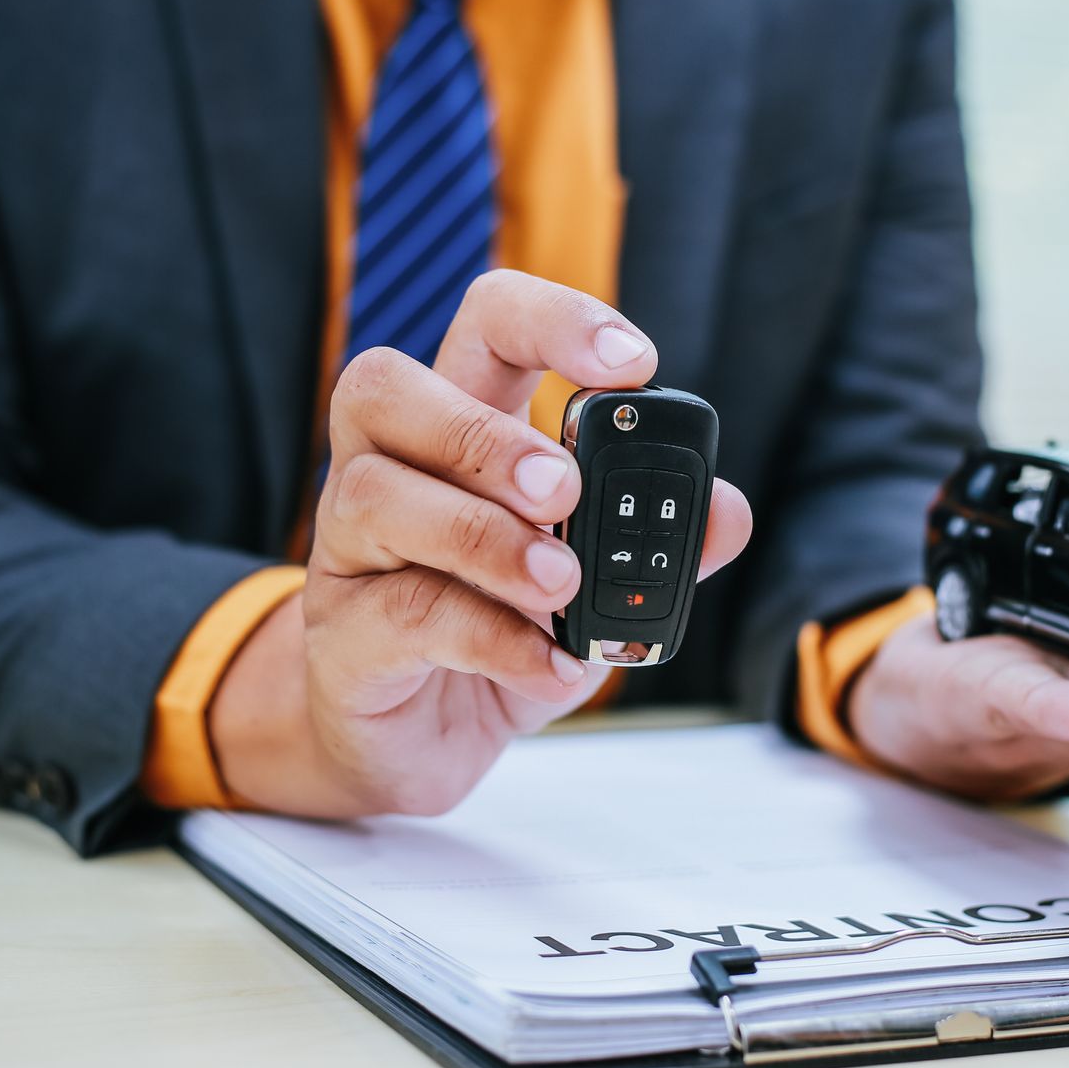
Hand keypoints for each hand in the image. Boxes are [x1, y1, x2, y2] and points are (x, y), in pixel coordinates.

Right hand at [209, 271, 751, 817]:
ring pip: (379, 494)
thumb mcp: (596, 587)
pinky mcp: (344, 634)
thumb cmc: (500, 634)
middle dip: (483, 433)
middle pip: (382, 386)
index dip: (555, 321)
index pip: (487, 324)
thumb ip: (660, 543)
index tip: (635, 365)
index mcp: (459, 428)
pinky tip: (551, 664)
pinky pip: (404, 612)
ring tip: (561, 583)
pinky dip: (492, 638)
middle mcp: (389, 469)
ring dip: (484, 536)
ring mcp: (352, 550)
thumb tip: (724, 511)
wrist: (420, 746)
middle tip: (566, 491)